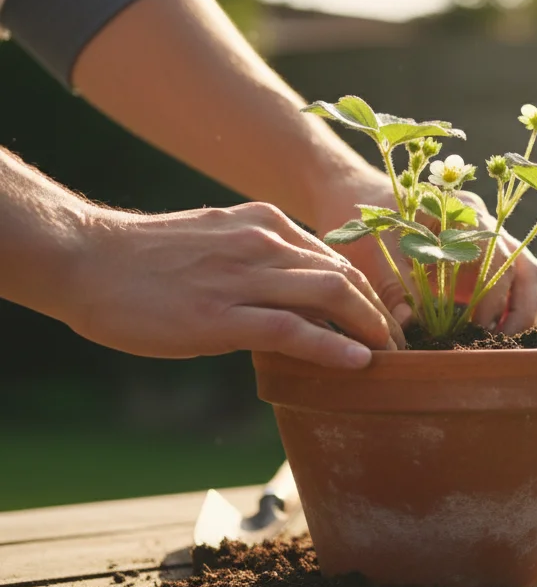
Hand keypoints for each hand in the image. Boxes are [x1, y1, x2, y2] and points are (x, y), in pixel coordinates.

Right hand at [66, 203, 403, 368]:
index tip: (387, 320)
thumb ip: (260, 259)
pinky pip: (294, 329)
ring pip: (331, 295)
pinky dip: (333, 346)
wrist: (86, 260)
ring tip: (389, 355)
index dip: (369, 292)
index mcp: (266, 223)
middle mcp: (263, 243)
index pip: (337, 257)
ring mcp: (244, 277)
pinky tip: (358, 363)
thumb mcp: (218, 241)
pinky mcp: (222, 315)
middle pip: (345, 275)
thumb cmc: (149, 259)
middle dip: (381, 313)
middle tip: (400, 345)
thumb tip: (297, 293)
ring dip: (369, 328)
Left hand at [313, 180, 536, 335]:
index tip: (477, 326)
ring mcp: (489, 243)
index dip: (494, 294)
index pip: (497, 254)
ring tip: (503, 342)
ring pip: (528, 276)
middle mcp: (485, 224)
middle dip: (522, 308)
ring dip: (523, 311)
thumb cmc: (366, 222)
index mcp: (462, 212)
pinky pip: (513, 286)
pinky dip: (511, 311)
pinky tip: (493, 336)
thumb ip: (392, 284)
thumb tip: (408, 322)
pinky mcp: (483, 262)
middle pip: (526, 266)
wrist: (360, 201)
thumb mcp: (372, 249)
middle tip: (502, 342)